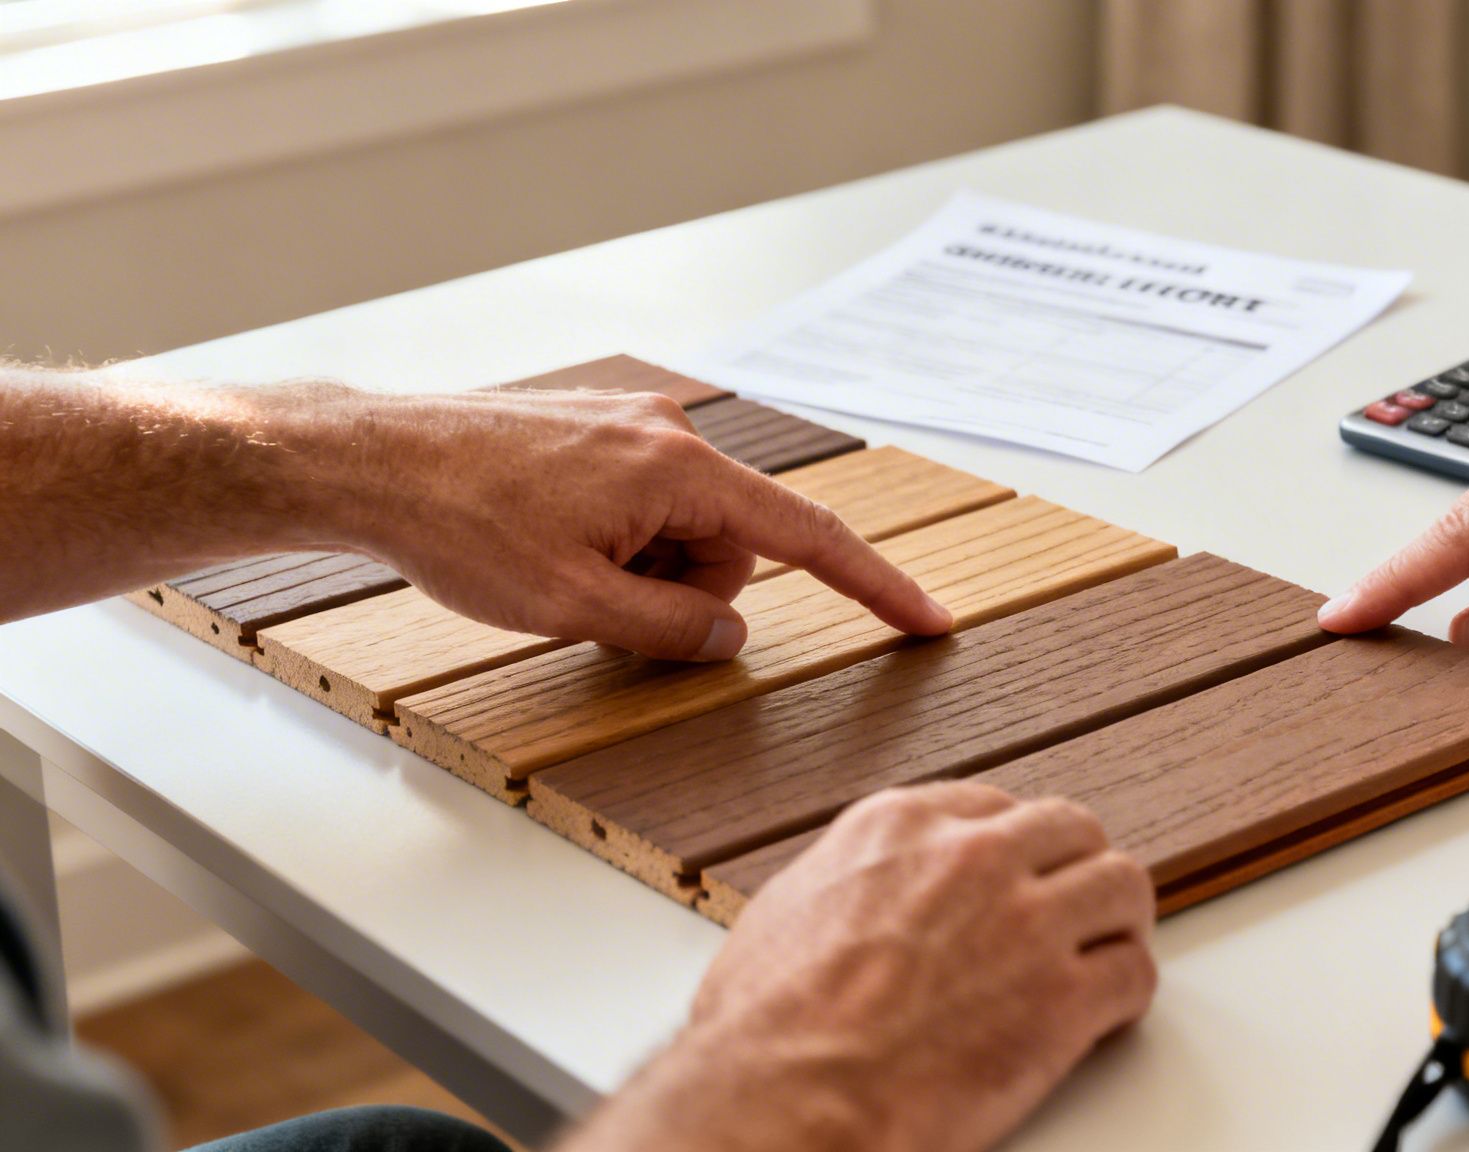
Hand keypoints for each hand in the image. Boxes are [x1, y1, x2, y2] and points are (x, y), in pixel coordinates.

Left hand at [346, 388, 951, 659]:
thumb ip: (671, 628)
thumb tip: (731, 633)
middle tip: (602, 606)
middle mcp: (667, 434)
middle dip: (689, 591)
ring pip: (684, 530)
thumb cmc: (458, 524)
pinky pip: (643, 505)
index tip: (928, 620)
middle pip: (733, 544)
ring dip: (644, 570)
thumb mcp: (573, 605)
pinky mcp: (595, 433)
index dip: (875, 586)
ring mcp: (629, 428)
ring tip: (561, 572)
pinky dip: (617, 543)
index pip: (807, 536)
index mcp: (679, 470)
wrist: (367, 461)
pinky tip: (547, 546)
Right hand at [565, 783, 1157, 1151]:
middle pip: (1071, 829)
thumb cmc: (766, 1026)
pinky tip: (1105, 1015)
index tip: (1019, 872)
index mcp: (900, 826)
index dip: (1014, 847)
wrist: (788, 1097)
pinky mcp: (1063, 998)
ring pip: (1122, 884)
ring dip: (1116, 921)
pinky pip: (1134, 972)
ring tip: (1105, 952)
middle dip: (1074, 869)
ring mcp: (1026, 923)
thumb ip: (853, 882)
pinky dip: (1127, 994)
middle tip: (1074, 907)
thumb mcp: (789, 907)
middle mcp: (973, 857)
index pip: (994, 806)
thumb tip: (865, 899)